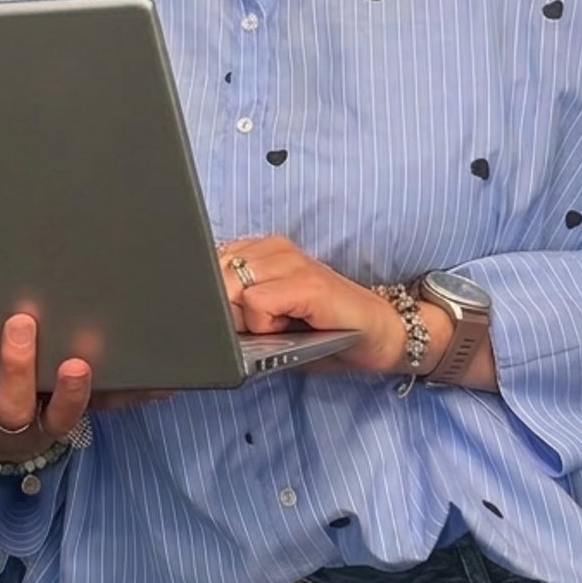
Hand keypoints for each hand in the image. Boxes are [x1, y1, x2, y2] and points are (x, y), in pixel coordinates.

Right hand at [0, 311, 164, 462]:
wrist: (14, 436)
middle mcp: (2, 422)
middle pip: (4, 404)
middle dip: (9, 366)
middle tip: (16, 320)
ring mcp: (45, 421)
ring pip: (56, 414)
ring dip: (66, 390)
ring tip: (73, 356)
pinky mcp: (84, 413)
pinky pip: (111, 408)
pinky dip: (134, 395)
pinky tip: (158, 378)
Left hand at [217, 236, 425, 375]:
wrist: (379, 334)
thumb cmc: (323, 331)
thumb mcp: (270, 318)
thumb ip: (238, 308)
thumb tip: (201, 314)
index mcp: (262, 250)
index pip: (208, 262)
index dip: (211, 296)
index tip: (231, 318)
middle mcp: (275, 248)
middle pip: (214, 275)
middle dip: (226, 312)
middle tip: (262, 328)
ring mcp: (292, 262)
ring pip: (231, 287)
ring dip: (248, 320)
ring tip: (280, 327)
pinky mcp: (308, 282)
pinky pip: (256, 302)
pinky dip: (264, 324)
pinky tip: (289, 328)